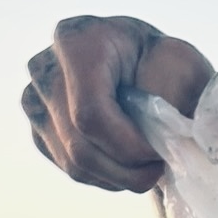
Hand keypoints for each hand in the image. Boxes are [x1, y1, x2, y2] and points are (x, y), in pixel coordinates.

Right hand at [21, 15, 214, 191]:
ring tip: (147, 165)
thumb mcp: (181, 65)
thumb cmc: (165, 63)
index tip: (159, 154)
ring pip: (75, 164)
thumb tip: (162, 136)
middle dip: (126, 168)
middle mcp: (44, 69)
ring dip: (119, 177)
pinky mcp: (39, 129)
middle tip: (159, 167)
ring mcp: (36, 101)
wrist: (146, 66)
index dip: (128, 146)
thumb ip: (172, 95)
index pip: (90, 115)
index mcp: (75, 41)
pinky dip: (106, 176)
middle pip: (80, 146)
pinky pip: (71, 169)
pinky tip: (127, 161)